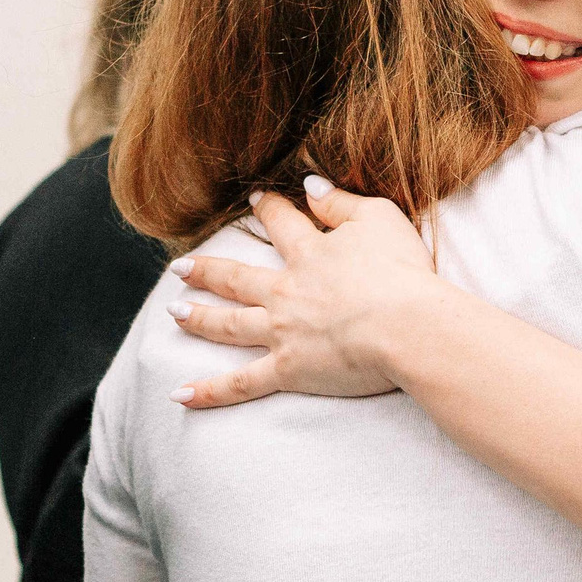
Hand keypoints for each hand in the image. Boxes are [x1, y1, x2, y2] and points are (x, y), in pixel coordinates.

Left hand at [168, 178, 444, 408]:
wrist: (408, 326)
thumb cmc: (402, 272)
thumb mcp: (379, 219)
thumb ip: (341, 202)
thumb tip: (311, 186)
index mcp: (310, 254)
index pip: (282, 224)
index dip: (268, 209)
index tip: (255, 199)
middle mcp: (286, 291)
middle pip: (237, 277)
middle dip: (207, 270)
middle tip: (181, 266)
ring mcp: (282, 332)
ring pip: (229, 325)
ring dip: (199, 317)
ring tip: (173, 313)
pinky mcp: (289, 370)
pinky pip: (241, 384)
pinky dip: (209, 391)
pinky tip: (178, 395)